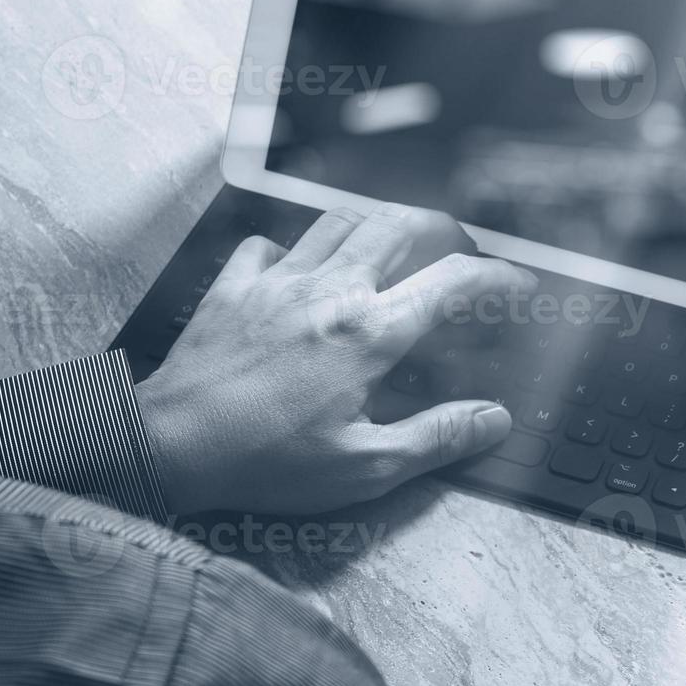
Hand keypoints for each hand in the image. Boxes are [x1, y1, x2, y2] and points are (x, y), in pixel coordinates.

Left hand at [137, 204, 537, 515]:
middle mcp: (331, 292)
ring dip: (376, 222)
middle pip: (399, 225)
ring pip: (339, 219)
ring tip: (394, 239)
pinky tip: (296, 268)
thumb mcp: (365, 466)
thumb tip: (494, 420)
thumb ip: (437, 438)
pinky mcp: (234, 287)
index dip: (497, 276)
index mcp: (370, 334)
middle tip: (458, 246)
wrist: (169, 446)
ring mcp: (278, 281)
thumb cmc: (265, 462)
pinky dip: (291, 248)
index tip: (517, 282)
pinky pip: (267, 245)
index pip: (452, 282)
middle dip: (442, 226)